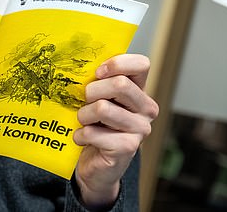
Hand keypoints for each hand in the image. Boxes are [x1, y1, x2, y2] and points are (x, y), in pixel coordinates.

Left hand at [73, 54, 158, 209]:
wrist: (96, 164)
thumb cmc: (96, 125)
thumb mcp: (98, 98)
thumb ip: (97, 81)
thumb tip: (80, 62)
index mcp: (140, 91)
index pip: (141, 65)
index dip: (117, 63)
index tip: (98, 72)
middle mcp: (146, 109)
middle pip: (120, 84)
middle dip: (92, 91)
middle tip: (84, 101)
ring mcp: (140, 129)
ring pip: (103, 108)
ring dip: (83, 115)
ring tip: (83, 121)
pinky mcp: (127, 147)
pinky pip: (93, 132)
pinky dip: (80, 135)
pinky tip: (83, 139)